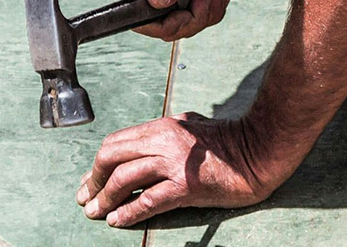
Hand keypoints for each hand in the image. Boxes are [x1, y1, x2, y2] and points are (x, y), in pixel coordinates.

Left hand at [78, 113, 290, 226]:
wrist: (260, 152)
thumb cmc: (230, 142)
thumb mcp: (191, 127)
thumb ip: (166, 133)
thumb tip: (142, 146)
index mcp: (163, 126)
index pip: (116, 142)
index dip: (98, 163)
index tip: (90, 180)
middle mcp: (164, 140)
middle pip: (111, 157)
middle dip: (94, 179)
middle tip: (86, 197)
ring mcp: (174, 163)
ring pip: (124, 179)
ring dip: (105, 198)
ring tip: (95, 212)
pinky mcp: (186, 185)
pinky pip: (148, 201)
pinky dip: (128, 212)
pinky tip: (117, 221)